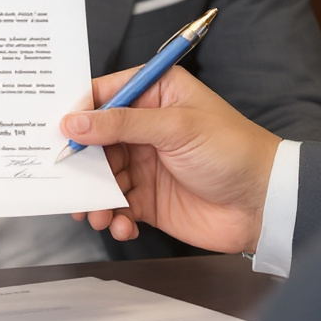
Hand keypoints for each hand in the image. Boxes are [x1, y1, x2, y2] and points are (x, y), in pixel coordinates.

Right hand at [59, 65, 280, 254]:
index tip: (55, 131)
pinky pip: (117, 206)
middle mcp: (145, 127)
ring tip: (96, 213)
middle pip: (93, 140)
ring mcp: (145, 164)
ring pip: (100, 177)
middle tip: (66, 180)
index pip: (103, 94)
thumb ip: (121, 124)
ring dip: (93, 197)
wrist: (265, 204)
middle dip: (79, 163)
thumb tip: (74, 121)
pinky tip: (122, 225)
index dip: (77, 111)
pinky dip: (113, 218)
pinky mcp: (148, 199)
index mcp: (155, 94)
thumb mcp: (176, 128)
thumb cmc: (233, 151)